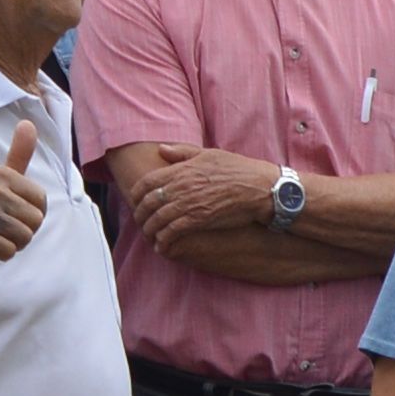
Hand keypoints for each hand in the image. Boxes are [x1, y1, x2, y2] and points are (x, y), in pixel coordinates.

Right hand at [0, 118, 51, 268]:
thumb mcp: (3, 180)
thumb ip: (18, 154)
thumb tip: (28, 123)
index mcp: (1, 174)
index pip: (42, 202)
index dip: (32, 213)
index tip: (11, 211)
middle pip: (36, 220)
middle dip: (24, 230)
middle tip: (2, 226)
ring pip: (25, 237)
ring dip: (14, 243)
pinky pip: (9, 251)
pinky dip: (2, 254)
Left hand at [124, 151, 280, 253]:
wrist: (259, 188)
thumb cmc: (237, 169)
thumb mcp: (208, 154)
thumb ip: (182, 152)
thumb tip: (161, 149)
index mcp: (181, 169)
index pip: (147, 182)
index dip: (136, 194)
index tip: (135, 201)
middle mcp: (181, 186)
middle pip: (148, 202)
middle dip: (139, 214)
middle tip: (139, 222)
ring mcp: (189, 203)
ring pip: (157, 219)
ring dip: (149, 230)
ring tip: (149, 236)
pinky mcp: (198, 219)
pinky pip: (172, 231)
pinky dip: (163, 240)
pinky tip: (162, 246)